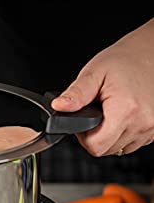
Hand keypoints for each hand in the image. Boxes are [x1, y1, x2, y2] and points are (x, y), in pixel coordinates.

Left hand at [51, 19, 153, 155]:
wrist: (149, 52)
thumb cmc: (123, 61)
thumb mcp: (93, 73)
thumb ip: (76, 94)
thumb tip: (59, 106)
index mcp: (126, 110)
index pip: (96, 146)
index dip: (83, 137)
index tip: (84, 122)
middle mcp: (143, 122)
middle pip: (106, 150)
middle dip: (95, 136)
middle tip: (96, 113)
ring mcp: (151, 127)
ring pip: (118, 149)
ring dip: (109, 135)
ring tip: (109, 112)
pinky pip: (132, 143)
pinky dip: (123, 133)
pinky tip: (121, 116)